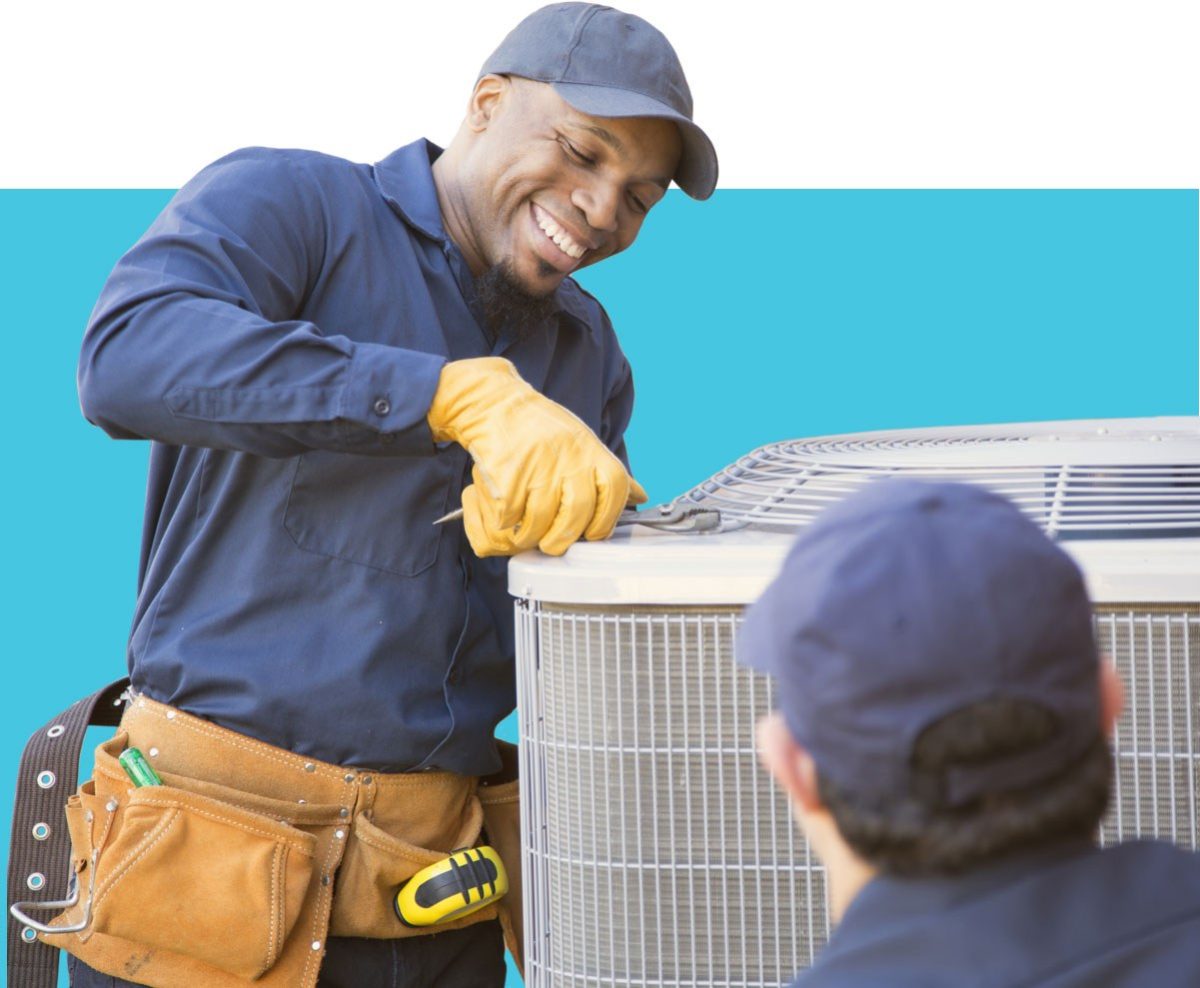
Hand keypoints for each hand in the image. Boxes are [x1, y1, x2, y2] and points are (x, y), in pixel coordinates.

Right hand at [428, 357, 646, 555]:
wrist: (494, 403)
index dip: (607, 519)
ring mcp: (538, 465)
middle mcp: (568, 457)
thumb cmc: (540, 428)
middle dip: (565, 537)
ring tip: (526, 534)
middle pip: (578, 512)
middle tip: (554, 545)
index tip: (593, 534)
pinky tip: (506, 514)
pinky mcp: (508, 473)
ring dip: (531, 535)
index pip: (615, 489)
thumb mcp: (581, 442)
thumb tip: (640, 495)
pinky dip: (506, 521)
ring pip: (541, 519)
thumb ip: (607, 473)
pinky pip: (510, 514)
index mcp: (590, 450)